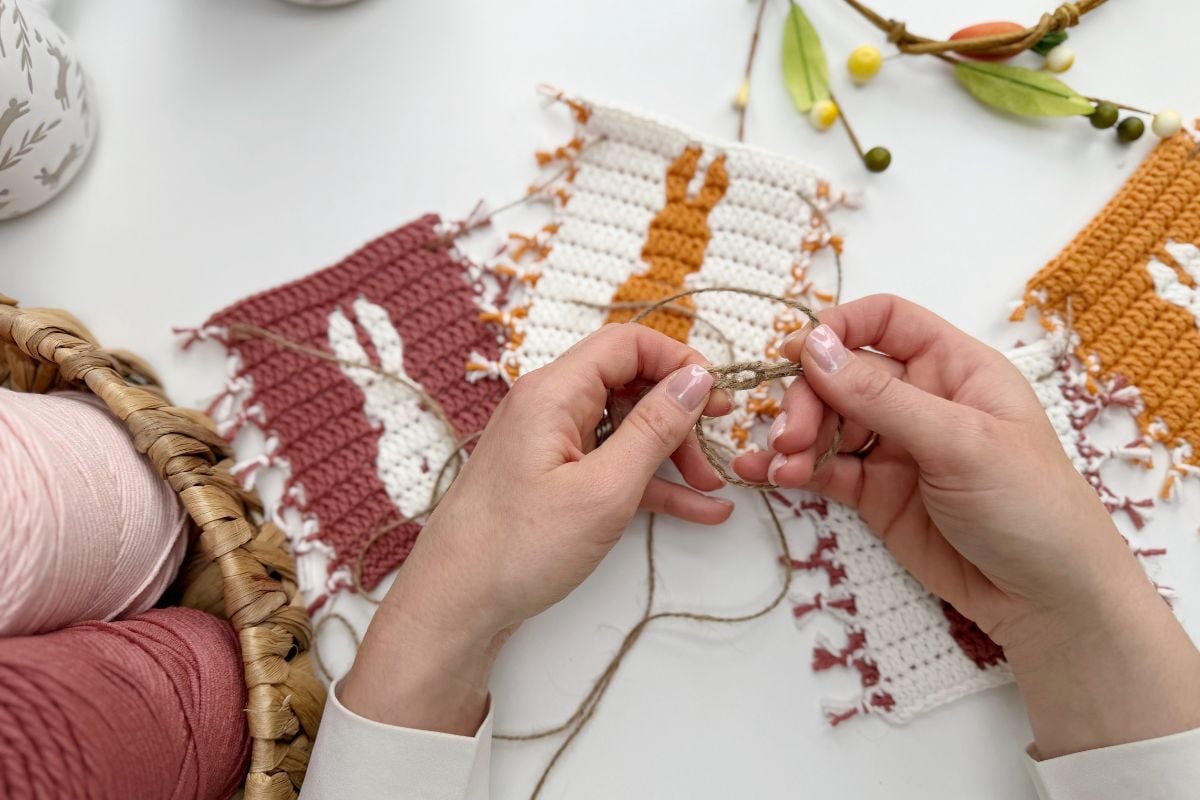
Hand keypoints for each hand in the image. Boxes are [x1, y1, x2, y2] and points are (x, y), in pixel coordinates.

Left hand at [340, 323, 731, 732]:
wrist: (454, 606)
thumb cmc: (520, 548)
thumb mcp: (604, 489)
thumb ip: (654, 429)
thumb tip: (697, 378)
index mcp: (553, 393)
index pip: (627, 344)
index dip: (679, 360)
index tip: (717, 397)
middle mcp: (549, 407)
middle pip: (629, 385)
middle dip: (679, 417)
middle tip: (717, 452)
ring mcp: (549, 444)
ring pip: (624, 429)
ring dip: (671, 454)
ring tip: (712, 490)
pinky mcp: (552, 480)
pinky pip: (611, 465)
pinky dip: (650, 483)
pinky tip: (697, 509)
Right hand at [733, 294, 1199, 757]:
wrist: (1048, 600)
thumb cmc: (1029, 505)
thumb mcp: (961, 443)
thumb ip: (881, 396)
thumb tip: (811, 346)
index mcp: (954, 367)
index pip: (885, 321)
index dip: (838, 328)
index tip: (797, 354)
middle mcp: (920, 398)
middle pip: (842, 373)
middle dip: (808, 397)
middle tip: (791, 436)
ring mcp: (895, 447)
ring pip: (826, 422)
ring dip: (794, 437)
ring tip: (779, 466)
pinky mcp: (876, 494)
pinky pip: (824, 470)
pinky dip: (793, 469)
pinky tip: (765, 475)